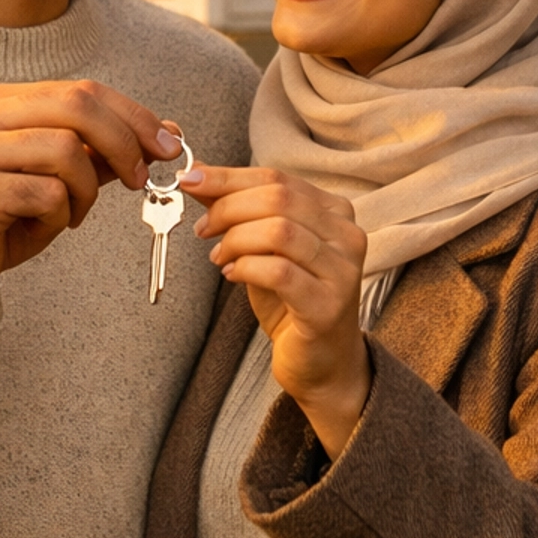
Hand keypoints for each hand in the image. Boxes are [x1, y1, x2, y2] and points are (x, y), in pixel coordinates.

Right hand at [0, 82, 182, 315]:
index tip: (169, 142)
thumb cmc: (2, 217)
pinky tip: (42, 227)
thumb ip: (98, 153)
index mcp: (2, 102)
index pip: (83, 91)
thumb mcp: (55, 179)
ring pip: (67, 150)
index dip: (134, 115)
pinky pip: (48, 194)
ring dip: (86, 190)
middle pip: (79, 106)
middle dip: (125, 141)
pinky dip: (60, 216)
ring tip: (72, 214)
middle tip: (141, 177)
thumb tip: (163, 134)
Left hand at [184, 164, 368, 458]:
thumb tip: (198, 175)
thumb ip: (237, 210)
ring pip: (280, 231)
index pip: (277, 178)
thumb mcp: (262, 247)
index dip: (229, 177)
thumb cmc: (291, 301)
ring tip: (219, 257)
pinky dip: (246, 267)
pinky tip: (232, 275)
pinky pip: (279, 272)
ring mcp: (342, 271)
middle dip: (228, 208)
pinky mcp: (328, 305)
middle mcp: (346, 235)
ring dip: (236, 239)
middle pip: (279, 198)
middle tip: (203, 228)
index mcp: (334, 212)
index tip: (191, 180)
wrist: (321, 362)